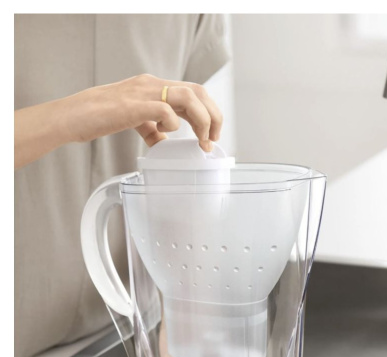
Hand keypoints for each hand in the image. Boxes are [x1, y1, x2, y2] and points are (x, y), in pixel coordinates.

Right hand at [14, 74, 222, 168]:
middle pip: (197, 91)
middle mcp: (153, 85)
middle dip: (213, 116)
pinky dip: (173, 122)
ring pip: (187, 96)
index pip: (193, 91)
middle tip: (213, 139)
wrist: (73, 115)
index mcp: (155, 87)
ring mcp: (143, 93)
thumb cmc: (100, 117)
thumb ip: (152, 127)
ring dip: (201, 120)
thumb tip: (165, 141)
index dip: (209, 112)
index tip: (212, 134)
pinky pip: (163, 109)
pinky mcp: (132, 106)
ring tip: (202, 140)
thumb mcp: (134, 120)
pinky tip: (168, 134)